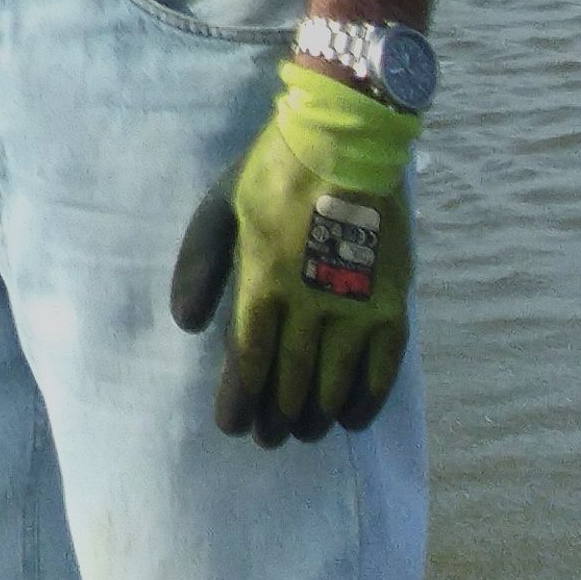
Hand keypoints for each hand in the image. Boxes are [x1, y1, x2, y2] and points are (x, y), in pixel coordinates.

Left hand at [169, 61, 417, 446]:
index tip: (231, 427)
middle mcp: (311, 301)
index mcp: (264, 278)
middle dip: (275, 415)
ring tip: (303, 432)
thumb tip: (186, 324)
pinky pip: (383, 367)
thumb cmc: (273, 172)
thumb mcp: (222, 206)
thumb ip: (201, 264)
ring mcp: (357, 305)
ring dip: (316, 414)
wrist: (347, 140)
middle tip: (267, 438)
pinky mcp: (393, 302)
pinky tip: (351, 417)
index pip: (249, 358)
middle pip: (292, 378)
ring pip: (335, 381)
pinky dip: (367, 399)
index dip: (238, 399)